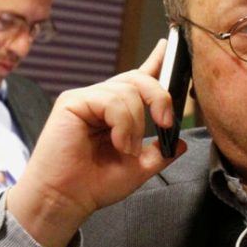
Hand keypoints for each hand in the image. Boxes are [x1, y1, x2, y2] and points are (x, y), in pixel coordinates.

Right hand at [7, 39, 185, 246]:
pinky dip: (122, 124)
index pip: (139, 79)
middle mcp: (102, 101)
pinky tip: (117, 143)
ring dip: (136, 124)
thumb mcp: (138, 169)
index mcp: (117, 113)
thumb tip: (180, 143)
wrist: (65, 200)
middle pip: (139, 79)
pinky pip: (111, 100)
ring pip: (129, 91)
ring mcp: (87, 98)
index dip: (156, 61)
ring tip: (126, 149)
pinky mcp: (73, 101)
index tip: (170, 46)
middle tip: (165, 123)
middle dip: (160, 98)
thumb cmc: (93, 185)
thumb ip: (160, 153)